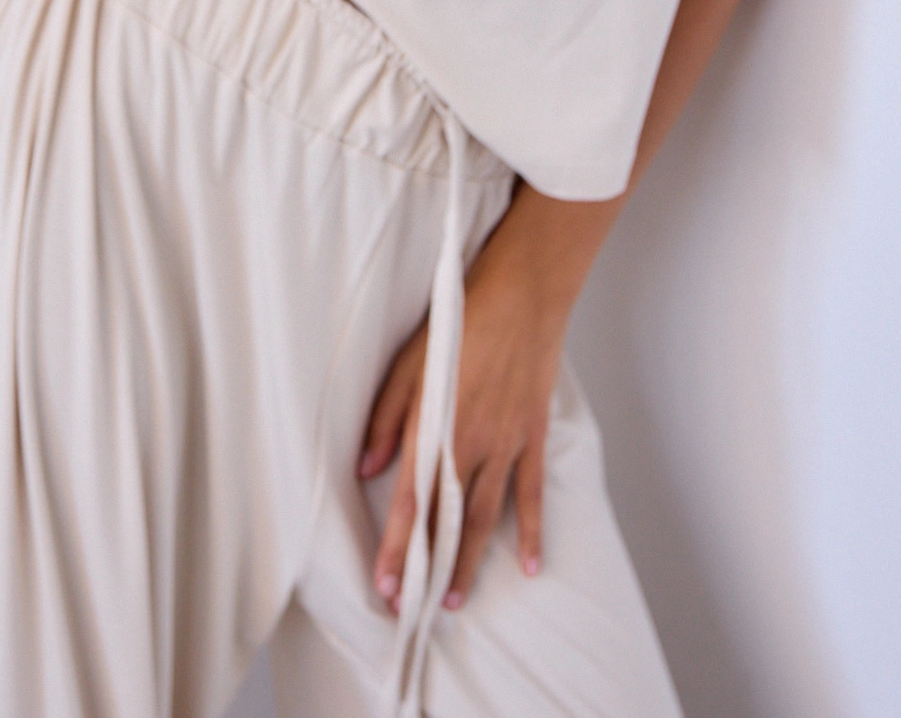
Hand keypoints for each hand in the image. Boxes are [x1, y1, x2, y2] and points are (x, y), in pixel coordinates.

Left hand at [358, 211, 569, 609]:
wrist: (525, 292)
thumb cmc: (462, 318)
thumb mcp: (411, 360)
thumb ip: (388, 416)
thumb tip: (367, 467)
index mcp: (436, 423)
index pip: (411, 499)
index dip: (398, 547)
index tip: (387, 585)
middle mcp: (471, 442)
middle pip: (447, 518)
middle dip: (429, 567)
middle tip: (414, 608)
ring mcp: (506, 442)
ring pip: (485, 516)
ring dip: (470, 560)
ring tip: (456, 598)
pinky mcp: (532, 436)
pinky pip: (532, 494)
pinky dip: (531, 532)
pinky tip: (528, 566)